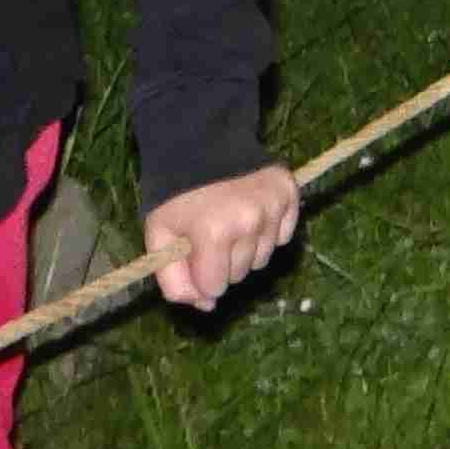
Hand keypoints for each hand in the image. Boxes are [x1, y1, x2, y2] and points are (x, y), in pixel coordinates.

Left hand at [142, 165, 300, 308]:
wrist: (202, 142)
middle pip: (240, 275)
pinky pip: (282, 236)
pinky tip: (250, 213)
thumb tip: (207, 306)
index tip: (194, 254)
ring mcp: (273, 207)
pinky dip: (267, 232)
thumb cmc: (176, 194)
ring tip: (229, 222)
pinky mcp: (290, 195)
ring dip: (245, 249)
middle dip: (222, 263)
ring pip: (262, 258)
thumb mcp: (160, 238)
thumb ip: (174, 281)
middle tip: (209, 234)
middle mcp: (249, 222)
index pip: (215, 287)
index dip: (201, 275)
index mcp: (213, 233)